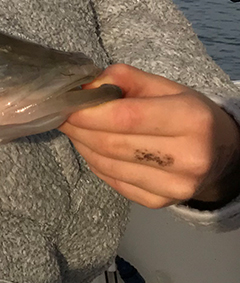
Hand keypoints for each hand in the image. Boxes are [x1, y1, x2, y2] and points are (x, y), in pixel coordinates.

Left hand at [60, 64, 239, 208]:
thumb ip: (123, 79)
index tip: (66, 104)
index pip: (125, 117)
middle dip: (78, 127)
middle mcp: (187, 157)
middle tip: (63, 114)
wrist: (221, 154)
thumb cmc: (188, 114)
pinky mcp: (160, 203)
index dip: (88, 111)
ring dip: (81, 144)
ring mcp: (174, 186)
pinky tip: (93, 148)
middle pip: (111, 143)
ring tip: (75, 128)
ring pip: (106, 164)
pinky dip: (94, 162)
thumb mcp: (165, 87)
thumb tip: (83, 88)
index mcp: (191, 119)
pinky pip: (112, 181)